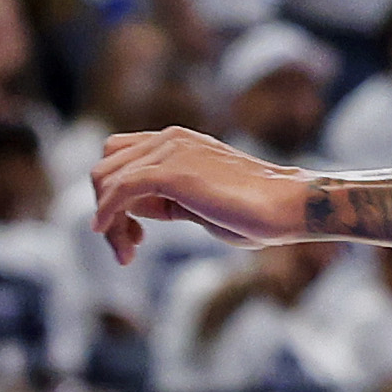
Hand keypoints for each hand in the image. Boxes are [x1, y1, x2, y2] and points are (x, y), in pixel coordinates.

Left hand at [92, 126, 320, 261]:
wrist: (285, 206)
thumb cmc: (250, 212)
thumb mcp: (196, 203)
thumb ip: (165, 200)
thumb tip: (132, 210)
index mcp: (175, 142)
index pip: (119, 159)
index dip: (113, 197)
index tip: (134, 234)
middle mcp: (168, 139)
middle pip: (106, 168)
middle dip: (105, 209)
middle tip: (126, 247)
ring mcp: (170, 150)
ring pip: (106, 179)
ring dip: (108, 220)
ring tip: (127, 252)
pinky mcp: (172, 171)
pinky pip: (120, 189)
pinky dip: (108, 214)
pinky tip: (111, 237)